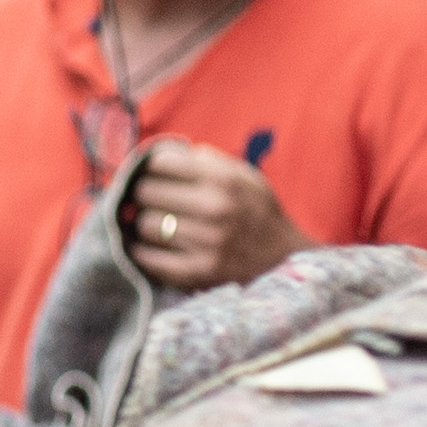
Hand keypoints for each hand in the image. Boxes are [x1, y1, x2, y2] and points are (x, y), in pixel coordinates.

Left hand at [123, 141, 312, 290]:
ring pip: (145, 226)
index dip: (150, 167)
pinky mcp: (199, 272)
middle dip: (144, 195)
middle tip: (150, 200)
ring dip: (146, 224)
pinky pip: (148, 259)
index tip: (152, 174)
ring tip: (156, 223)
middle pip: (145, 193)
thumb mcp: (241, 174)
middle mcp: (215, 208)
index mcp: (223, 179)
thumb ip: (203, 160)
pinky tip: (151, 246)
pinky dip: (143, 252)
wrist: (282, 258)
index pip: (158, 163)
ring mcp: (207, 242)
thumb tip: (159, 153)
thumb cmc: (254, 210)